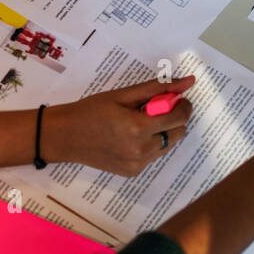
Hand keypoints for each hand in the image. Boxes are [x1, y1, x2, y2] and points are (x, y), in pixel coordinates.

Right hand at [41, 76, 194, 175]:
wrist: (65, 136)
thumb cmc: (92, 110)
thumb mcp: (124, 94)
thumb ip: (158, 88)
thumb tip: (188, 81)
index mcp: (139, 128)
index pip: (179, 117)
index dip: (182, 105)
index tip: (176, 97)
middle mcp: (141, 150)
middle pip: (178, 133)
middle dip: (174, 118)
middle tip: (156, 108)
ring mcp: (137, 164)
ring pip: (168, 145)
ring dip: (164, 131)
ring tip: (141, 121)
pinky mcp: (132, 172)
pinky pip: (154, 156)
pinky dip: (151, 143)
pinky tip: (132, 136)